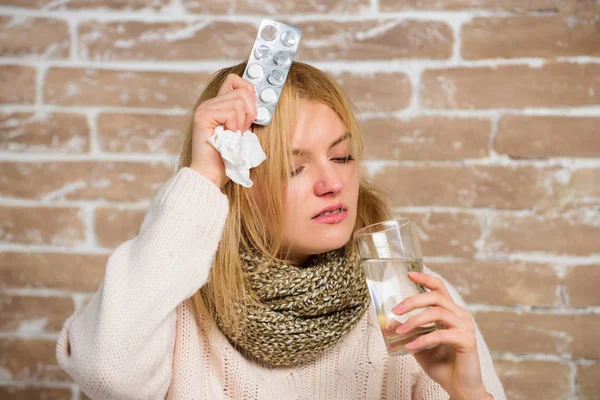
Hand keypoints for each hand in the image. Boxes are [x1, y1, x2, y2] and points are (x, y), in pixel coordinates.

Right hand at [189, 74, 256, 188]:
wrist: (211, 175)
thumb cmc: (228, 157)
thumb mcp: (243, 131)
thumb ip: (247, 114)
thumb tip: (260, 99)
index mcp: (218, 104)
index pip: (235, 81)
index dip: (249, 90)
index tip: (252, 111)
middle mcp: (209, 103)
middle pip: (242, 91)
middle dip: (250, 113)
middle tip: (241, 131)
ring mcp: (204, 108)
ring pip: (239, 101)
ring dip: (242, 123)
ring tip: (233, 136)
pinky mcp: (203, 116)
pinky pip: (231, 112)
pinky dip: (234, 127)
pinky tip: (227, 137)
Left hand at [391, 271, 491, 399]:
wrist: (459, 387)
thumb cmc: (441, 365)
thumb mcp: (419, 345)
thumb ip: (409, 332)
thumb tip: (388, 323)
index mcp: (451, 312)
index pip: (439, 288)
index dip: (425, 279)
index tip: (409, 274)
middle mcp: (460, 315)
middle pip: (436, 296)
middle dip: (412, 301)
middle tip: (395, 310)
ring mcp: (465, 327)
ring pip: (437, 313)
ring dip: (414, 321)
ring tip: (399, 331)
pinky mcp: (467, 340)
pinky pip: (440, 334)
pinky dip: (422, 339)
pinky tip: (410, 347)